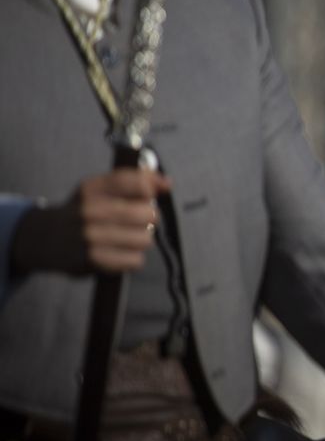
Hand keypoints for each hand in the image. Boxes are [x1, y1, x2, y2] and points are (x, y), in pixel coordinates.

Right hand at [11, 169, 170, 277]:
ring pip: (145, 238)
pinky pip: (135, 260)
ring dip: (141, 240)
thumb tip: (167, 183)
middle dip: (148, 219)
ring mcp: (90, 235)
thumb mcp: (99, 189)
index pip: (138, 183)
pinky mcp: (93, 259)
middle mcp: (90, 210)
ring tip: (126, 238)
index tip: (147, 197)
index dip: (150, 191)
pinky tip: (119, 253)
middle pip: (148, 214)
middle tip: (137, 222)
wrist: (42, 239)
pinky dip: (132, 258)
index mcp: (93, 188)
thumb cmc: (81, 212)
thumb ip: (135, 181)